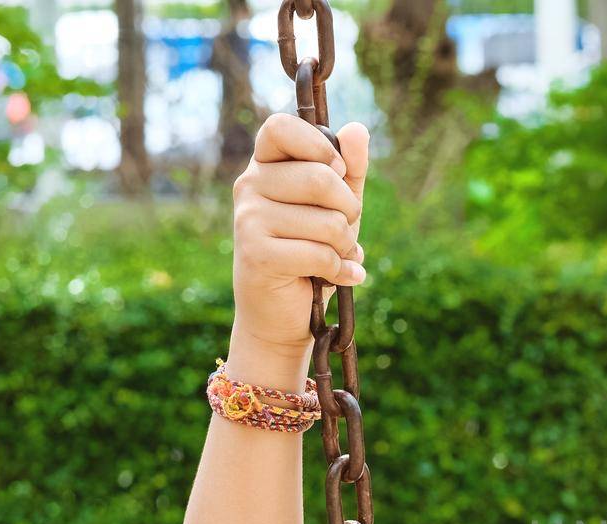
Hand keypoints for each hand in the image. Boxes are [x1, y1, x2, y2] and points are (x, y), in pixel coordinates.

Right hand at [231, 114, 369, 359]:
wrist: (281, 313)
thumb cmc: (311, 252)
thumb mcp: (338, 207)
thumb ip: (350, 170)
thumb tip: (358, 129)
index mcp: (265, 165)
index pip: (282, 127)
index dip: (319, 146)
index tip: (337, 171)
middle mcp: (249, 185)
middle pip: (319, 177)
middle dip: (349, 210)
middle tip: (346, 230)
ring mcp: (248, 219)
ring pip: (326, 221)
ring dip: (346, 246)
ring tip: (338, 257)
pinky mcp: (256, 253)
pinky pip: (319, 254)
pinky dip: (340, 270)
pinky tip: (338, 278)